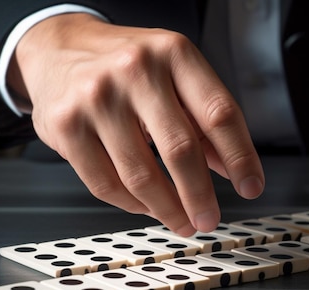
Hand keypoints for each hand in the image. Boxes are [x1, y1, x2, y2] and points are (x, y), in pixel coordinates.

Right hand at [8, 13, 264, 235]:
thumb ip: (203, 116)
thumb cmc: (126, 64)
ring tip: (181, 221)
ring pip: (141, 175)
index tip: (251, 187)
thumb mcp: (174, 73)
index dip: (241, 157)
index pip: (219, 113)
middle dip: (200, 196)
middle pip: (181, 149)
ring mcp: (97, 98)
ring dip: (167, 210)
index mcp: (174, 53)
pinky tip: (147, 207)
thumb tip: (230, 167)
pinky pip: (106, 184)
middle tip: (210, 219)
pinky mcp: (66, 126)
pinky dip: (132, 205)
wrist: (58, 49)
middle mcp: (135, 70)